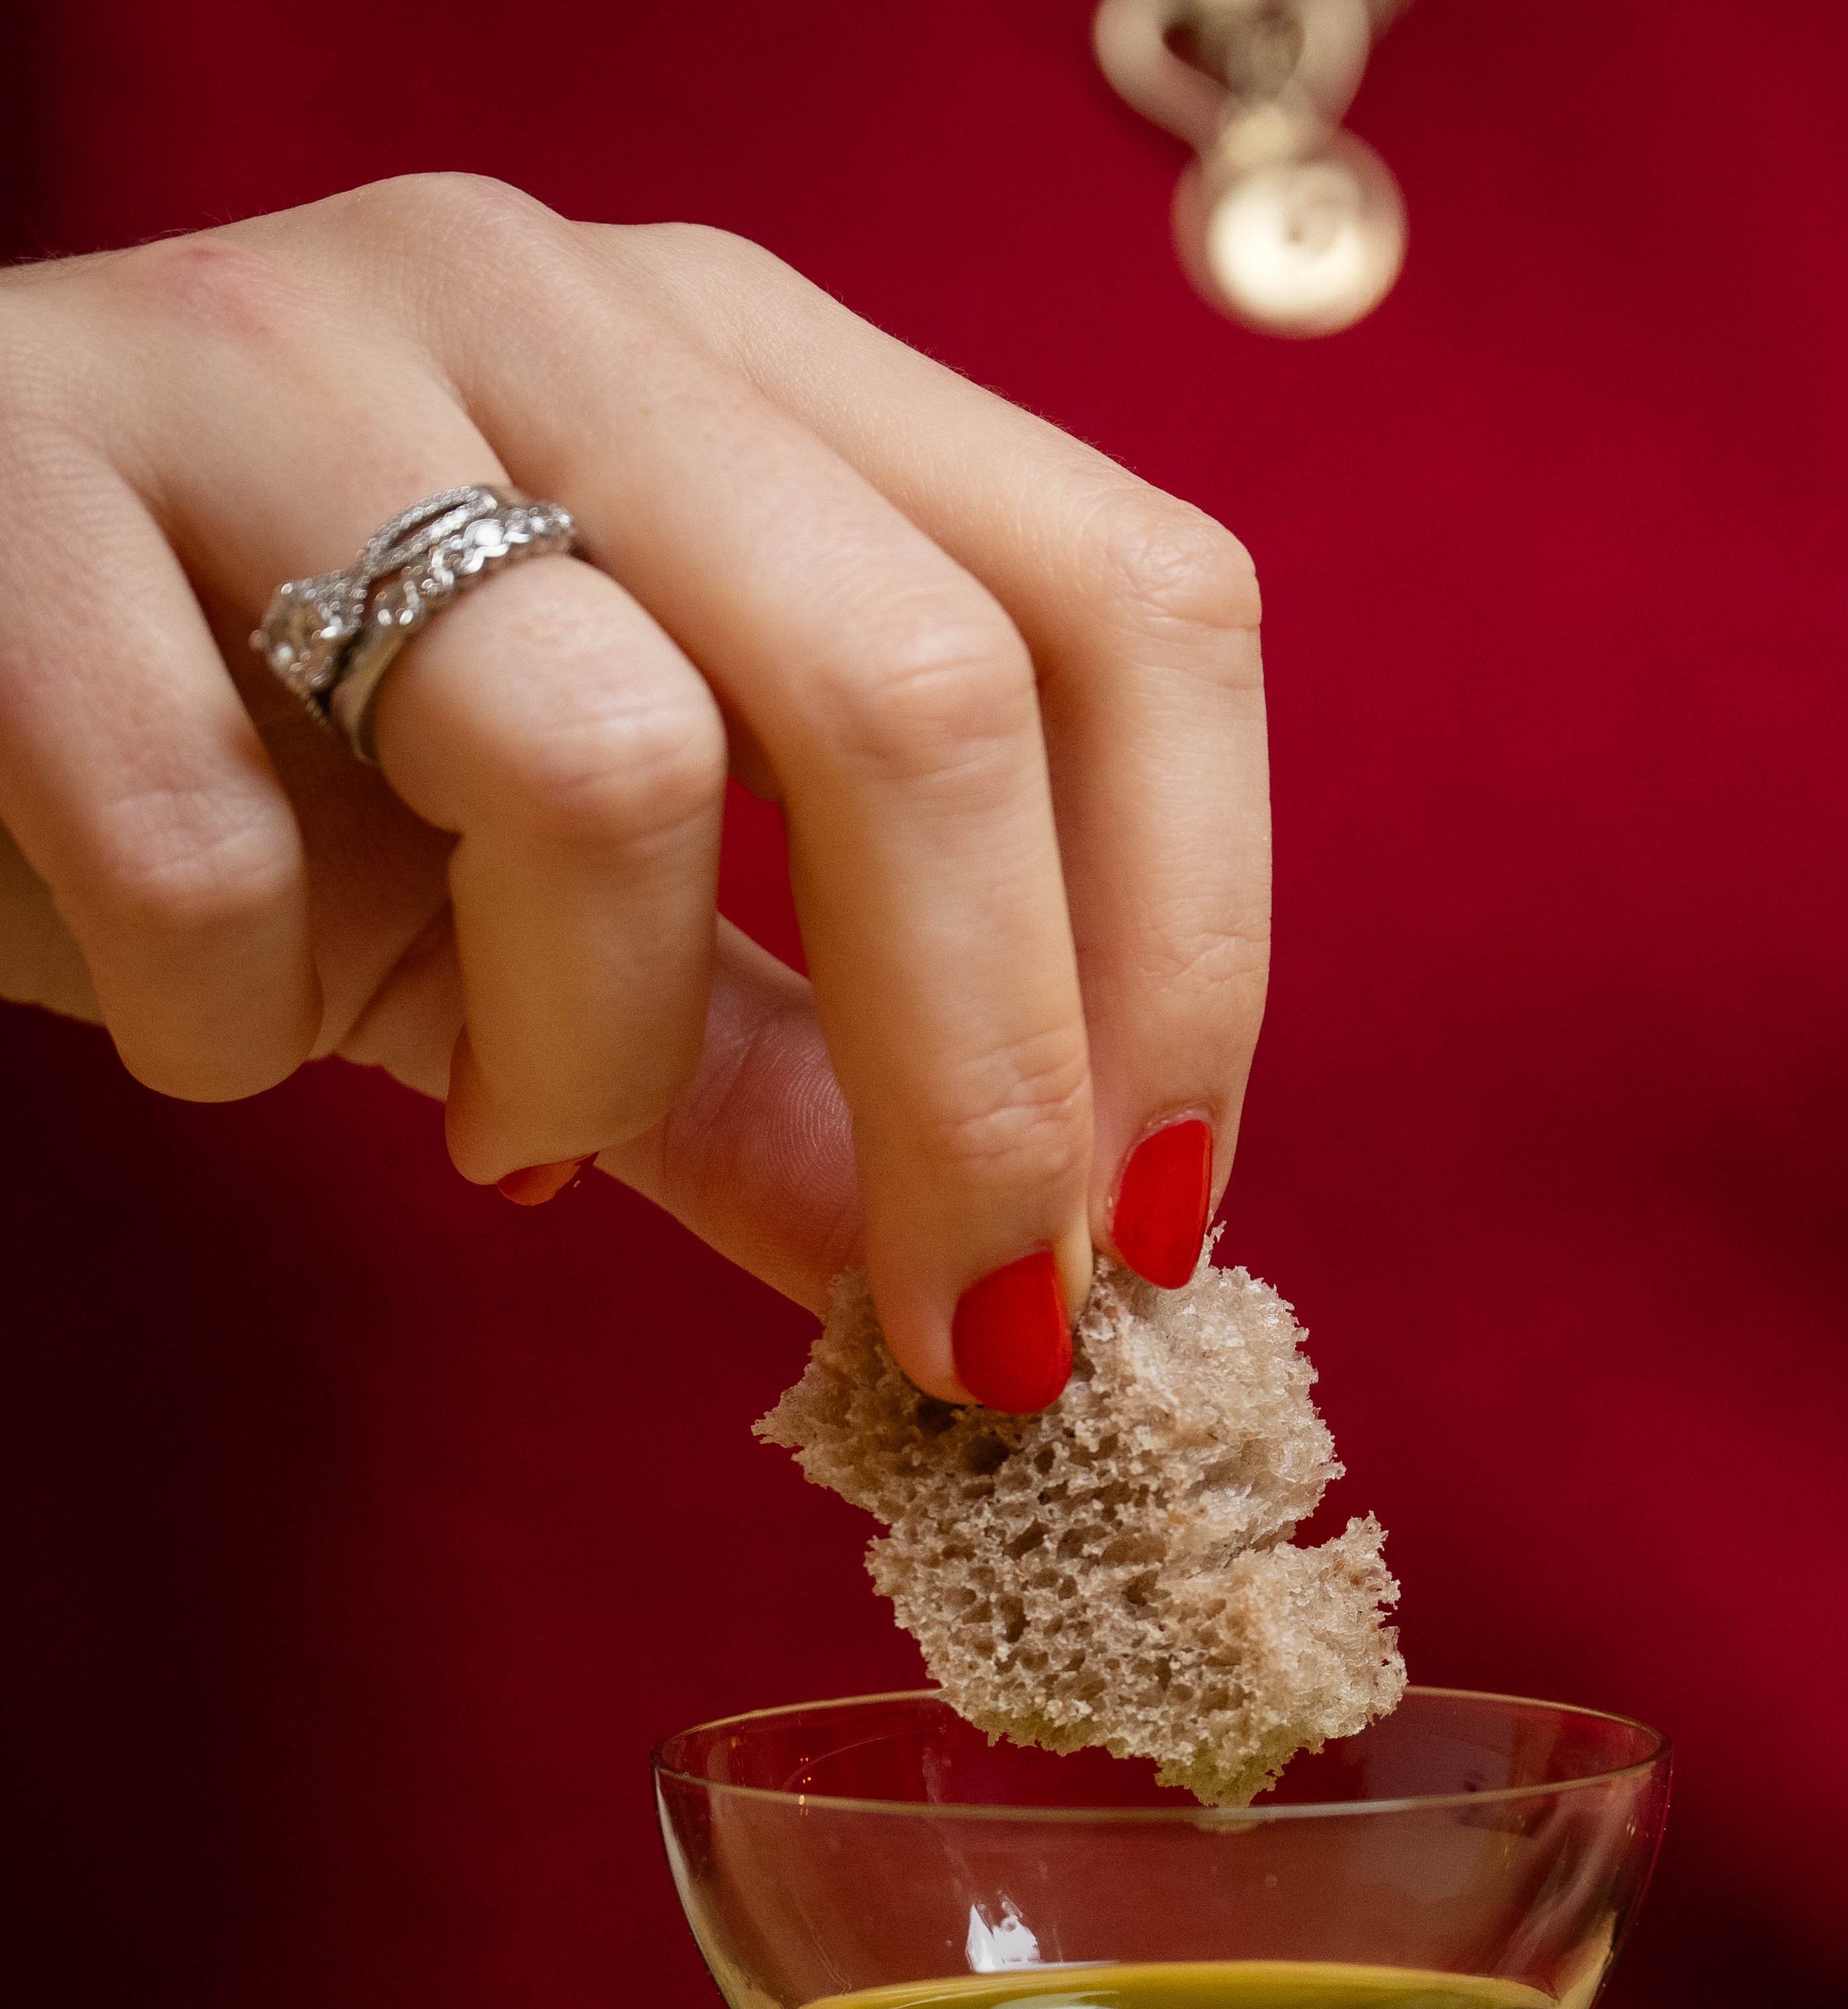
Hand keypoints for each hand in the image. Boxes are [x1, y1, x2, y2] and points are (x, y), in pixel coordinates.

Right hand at [0, 176, 1266, 1398]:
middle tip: (964, 1326)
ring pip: (609, 760)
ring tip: (489, 1119)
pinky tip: (225, 1022)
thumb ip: (792, 1077)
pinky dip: (245, 1023)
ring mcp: (282, 354)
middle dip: (985, 1082)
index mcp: (757, 382)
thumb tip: (1013, 1312)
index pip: (1130, 604)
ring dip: (580, 1052)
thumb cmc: (254, 761)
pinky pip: (223, 842)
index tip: (1156, 1224)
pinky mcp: (11, 476)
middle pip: (930, 691)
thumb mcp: (573, 927)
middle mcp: (560, 308)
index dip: (1192, 944)